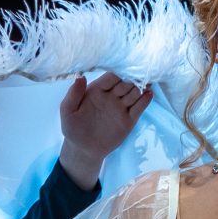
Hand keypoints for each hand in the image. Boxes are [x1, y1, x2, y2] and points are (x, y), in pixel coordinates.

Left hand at [58, 73, 153, 188]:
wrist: (84, 150)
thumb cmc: (73, 129)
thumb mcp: (67, 111)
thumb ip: (73, 94)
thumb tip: (80, 77)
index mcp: (97, 90)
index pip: (111, 77)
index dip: (119, 73)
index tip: (126, 68)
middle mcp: (111, 96)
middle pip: (125, 83)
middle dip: (132, 78)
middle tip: (140, 74)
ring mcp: (121, 107)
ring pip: (134, 93)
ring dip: (141, 87)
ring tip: (148, 82)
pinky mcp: (129, 120)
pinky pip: (139, 108)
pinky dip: (145, 100)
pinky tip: (149, 94)